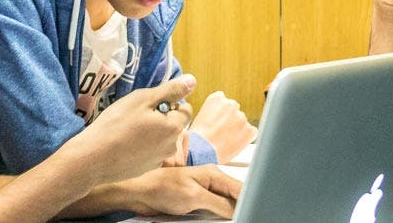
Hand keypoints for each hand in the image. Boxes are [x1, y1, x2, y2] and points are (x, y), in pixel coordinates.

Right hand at [61, 75, 196, 185]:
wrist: (94, 158)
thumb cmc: (116, 124)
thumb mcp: (142, 99)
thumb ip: (170, 90)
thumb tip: (192, 80)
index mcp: (174, 127)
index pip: (186, 109)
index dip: (169, 103)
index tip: (148, 104)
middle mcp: (172, 146)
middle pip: (174, 125)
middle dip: (161, 118)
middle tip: (136, 116)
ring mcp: (159, 160)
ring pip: (162, 139)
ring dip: (152, 132)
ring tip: (129, 130)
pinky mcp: (147, 169)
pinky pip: (151, 152)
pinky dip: (143, 147)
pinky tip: (125, 145)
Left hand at [111, 165, 242, 217]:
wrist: (139, 193)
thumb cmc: (161, 187)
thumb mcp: (194, 196)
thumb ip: (218, 203)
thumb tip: (236, 209)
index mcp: (213, 174)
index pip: (240, 188)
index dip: (249, 200)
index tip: (253, 211)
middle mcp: (210, 182)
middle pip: (233, 198)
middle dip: (237, 208)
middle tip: (242, 217)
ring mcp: (202, 192)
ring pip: (223, 207)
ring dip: (225, 215)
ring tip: (227, 219)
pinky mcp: (194, 203)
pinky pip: (211, 212)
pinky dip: (214, 218)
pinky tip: (213, 220)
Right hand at [189, 91, 256, 163]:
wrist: (200, 152)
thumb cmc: (196, 138)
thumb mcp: (200, 117)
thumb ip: (213, 112)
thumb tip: (220, 118)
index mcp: (217, 98)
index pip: (224, 101)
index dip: (221, 114)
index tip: (217, 122)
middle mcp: (231, 104)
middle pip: (234, 111)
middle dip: (230, 121)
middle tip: (222, 133)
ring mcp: (242, 117)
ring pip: (242, 123)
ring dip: (237, 130)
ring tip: (225, 141)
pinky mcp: (250, 130)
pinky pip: (251, 133)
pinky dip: (245, 139)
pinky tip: (233, 145)